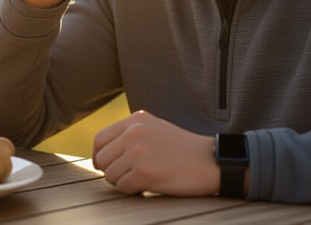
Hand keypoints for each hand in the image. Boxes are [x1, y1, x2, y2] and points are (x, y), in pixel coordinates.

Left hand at [92, 110, 218, 196]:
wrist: (211, 161)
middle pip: (102, 159)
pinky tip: (150, 185)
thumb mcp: (155, 129)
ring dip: (124, 182)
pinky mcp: (144, 172)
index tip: (105, 166)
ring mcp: (138, 152)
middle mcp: (134, 132)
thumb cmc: (183, 149)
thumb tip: (101, 153)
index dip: (99, 156)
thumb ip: (130, 134)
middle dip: (112, 171)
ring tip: (144, 179)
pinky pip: (123, 188)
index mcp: (135, 120)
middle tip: (130, 176)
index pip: (100, 139)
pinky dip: (134, 191)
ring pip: (110, 175)